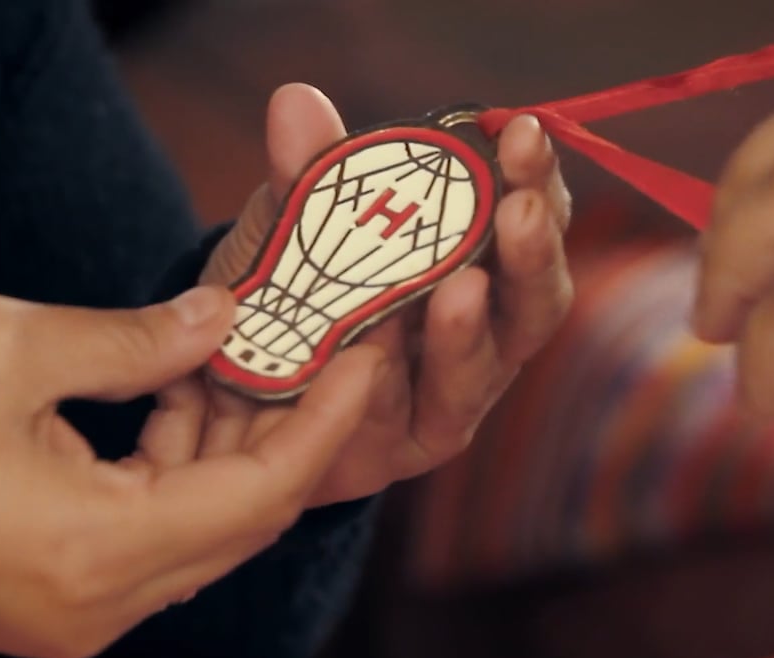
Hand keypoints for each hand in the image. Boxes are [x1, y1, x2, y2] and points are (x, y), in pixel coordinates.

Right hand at [0, 287, 383, 657]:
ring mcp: (79, 616)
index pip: (264, 492)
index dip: (328, 420)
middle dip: (290, 430)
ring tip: (250, 359)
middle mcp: (102, 605)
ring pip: (204, 531)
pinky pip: (156, 540)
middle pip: (246, 518)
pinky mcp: (56, 603)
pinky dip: (181, 475)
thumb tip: (222, 317)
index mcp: (98, 549)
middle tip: (322, 350)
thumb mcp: (6, 347)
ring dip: (232, 448)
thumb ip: (136, 337)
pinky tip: (181, 401)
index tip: (369, 357)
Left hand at [199, 83, 571, 506]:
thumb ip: (306, 174)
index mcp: (478, 260)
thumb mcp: (293, 226)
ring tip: (464, 287)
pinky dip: (406, 380)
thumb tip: (296, 102)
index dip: (536, 177)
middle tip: (521, 208)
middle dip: (532, 251)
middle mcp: (485, 328)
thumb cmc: (291, 294)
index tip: (522, 132)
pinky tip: (390, 346)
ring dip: (475, 326)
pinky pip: (426, 410)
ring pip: (492, 360)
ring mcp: (458, 388)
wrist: (237, 385)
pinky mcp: (419, 438)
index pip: (528, 215)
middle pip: (536, 296)